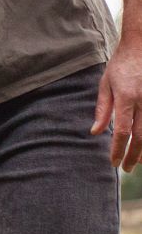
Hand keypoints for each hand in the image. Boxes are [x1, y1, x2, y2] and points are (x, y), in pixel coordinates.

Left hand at [91, 34, 141, 170]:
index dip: (118, 149)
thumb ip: (102, 109)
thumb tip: (95, 132)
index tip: (113, 162)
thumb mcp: (105, 84)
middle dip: (133, 155)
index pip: (122, 131)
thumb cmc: (121, 65)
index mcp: (127, 98)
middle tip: (126, 168)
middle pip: (141, 136)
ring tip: (138, 161)